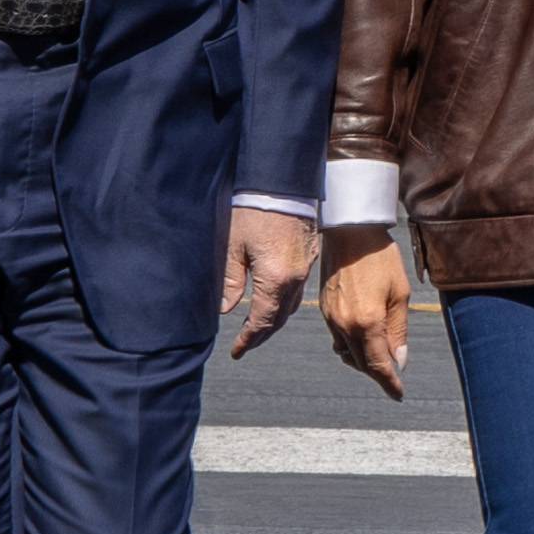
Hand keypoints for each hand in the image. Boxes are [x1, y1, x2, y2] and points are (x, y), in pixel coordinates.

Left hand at [220, 205, 316, 358]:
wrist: (282, 182)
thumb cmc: (254, 209)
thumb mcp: (233, 246)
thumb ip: (229, 280)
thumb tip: (226, 307)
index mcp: (275, 279)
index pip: (261, 321)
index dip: (248, 339)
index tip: (236, 350)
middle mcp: (295, 279)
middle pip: (279, 319)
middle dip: (261, 335)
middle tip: (245, 344)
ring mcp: (305, 269)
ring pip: (290, 306)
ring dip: (274, 321)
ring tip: (257, 328)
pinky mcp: (308, 257)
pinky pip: (298, 290)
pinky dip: (284, 303)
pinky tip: (272, 302)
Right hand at [320, 222, 411, 396]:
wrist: (350, 232)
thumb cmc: (380, 257)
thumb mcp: (399, 294)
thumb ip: (398, 331)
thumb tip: (398, 361)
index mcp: (367, 322)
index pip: (378, 366)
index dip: (389, 384)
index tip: (398, 394)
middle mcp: (345, 325)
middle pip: (361, 364)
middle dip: (378, 372)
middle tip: (394, 373)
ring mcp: (331, 318)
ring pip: (347, 353)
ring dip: (363, 360)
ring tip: (381, 354)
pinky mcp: (324, 310)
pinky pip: (337, 338)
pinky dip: (352, 344)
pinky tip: (364, 335)